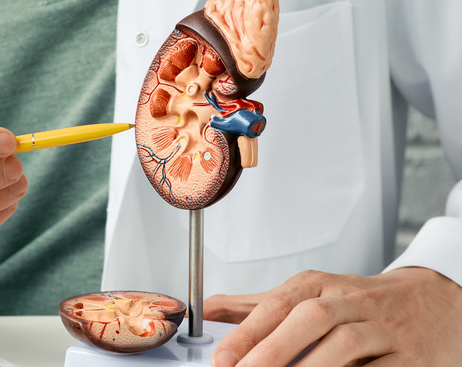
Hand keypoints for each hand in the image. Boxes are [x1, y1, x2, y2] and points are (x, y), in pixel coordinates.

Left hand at [205, 268, 461, 365]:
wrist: (434, 302)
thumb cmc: (361, 301)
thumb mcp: (310, 292)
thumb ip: (257, 305)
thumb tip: (207, 311)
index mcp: (321, 285)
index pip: (278, 303)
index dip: (248, 330)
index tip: (222, 357)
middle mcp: (351, 301)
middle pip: (311, 318)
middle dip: (274, 348)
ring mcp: (382, 328)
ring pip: (345, 343)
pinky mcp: (409, 356)